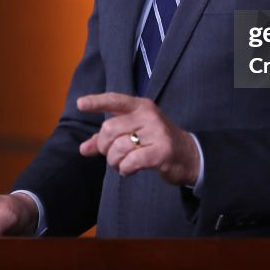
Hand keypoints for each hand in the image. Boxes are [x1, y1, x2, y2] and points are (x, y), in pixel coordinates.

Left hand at [77, 92, 199, 186]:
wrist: (189, 155)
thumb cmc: (156, 141)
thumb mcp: (133, 133)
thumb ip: (107, 139)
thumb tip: (83, 149)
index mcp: (140, 106)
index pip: (115, 100)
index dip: (96, 102)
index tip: (80, 104)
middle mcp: (148, 115)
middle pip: (109, 129)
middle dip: (104, 147)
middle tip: (111, 156)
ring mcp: (157, 132)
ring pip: (118, 147)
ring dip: (114, 162)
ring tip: (121, 165)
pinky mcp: (162, 151)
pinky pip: (131, 161)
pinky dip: (125, 169)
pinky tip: (129, 170)